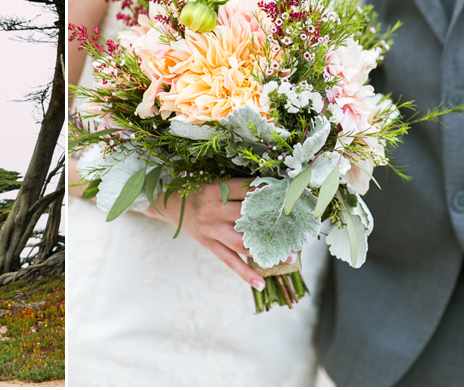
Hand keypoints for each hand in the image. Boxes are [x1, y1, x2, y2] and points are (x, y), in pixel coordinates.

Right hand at [142, 178, 282, 289]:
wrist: (164, 203)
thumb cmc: (192, 188)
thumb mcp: (212, 181)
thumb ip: (236, 187)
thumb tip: (268, 189)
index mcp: (217, 189)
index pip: (250, 191)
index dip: (272, 194)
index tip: (292, 197)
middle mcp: (214, 210)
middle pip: (250, 218)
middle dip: (275, 223)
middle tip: (298, 229)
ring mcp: (211, 230)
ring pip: (243, 243)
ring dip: (267, 251)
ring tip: (289, 257)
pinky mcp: (208, 244)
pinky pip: (228, 260)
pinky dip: (244, 273)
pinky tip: (261, 283)